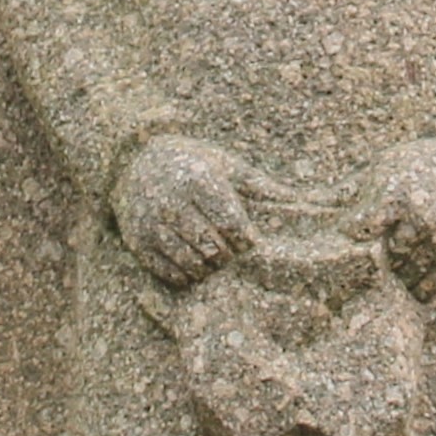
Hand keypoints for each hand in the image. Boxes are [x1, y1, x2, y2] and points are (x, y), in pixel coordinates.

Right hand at [115, 134, 256, 284]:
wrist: (139, 160)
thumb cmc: (193, 164)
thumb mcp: (226, 165)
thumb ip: (258, 184)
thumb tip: (297, 199)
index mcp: (198, 181)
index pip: (231, 224)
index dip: (245, 239)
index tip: (247, 240)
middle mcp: (172, 203)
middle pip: (212, 247)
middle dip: (227, 255)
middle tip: (230, 252)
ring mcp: (152, 224)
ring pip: (190, 263)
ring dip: (208, 268)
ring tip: (213, 259)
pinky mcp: (138, 241)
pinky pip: (167, 271)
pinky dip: (185, 275)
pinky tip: (193, 265)